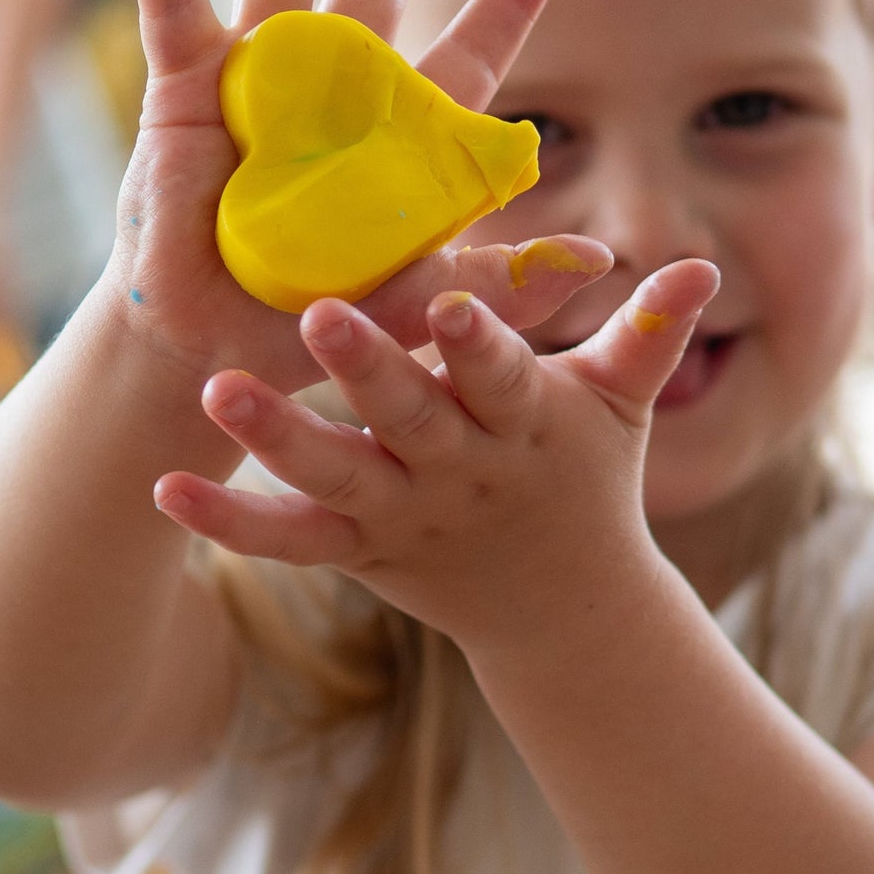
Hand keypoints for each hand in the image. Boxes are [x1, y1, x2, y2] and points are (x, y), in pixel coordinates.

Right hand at [114, 0, 611, 401]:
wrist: (213, 350)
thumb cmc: (311, 326)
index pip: (461, 57)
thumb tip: (599, 261)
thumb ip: (500, 284)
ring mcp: (256, 80)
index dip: (501, 7)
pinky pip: (173, 6)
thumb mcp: (420, 307)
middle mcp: (331, 93)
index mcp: (392, 138)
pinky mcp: (183, 91)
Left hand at [153, 255, 719, 656]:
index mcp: (522, 428)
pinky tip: (165, 489)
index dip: (481, 345)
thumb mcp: (623, 409)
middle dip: (367, 373)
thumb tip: (708, 262)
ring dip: (279, 436)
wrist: (562, 611)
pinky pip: (289, 540)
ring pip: (336, 480)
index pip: (503, 379)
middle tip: (319, 316)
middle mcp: (458, 474)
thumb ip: (650, 333)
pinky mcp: (357, 551)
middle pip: (409, 421)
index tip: (456, 299)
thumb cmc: (588, 481)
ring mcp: (402, 517)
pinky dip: (229, 522)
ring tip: (220, 390)